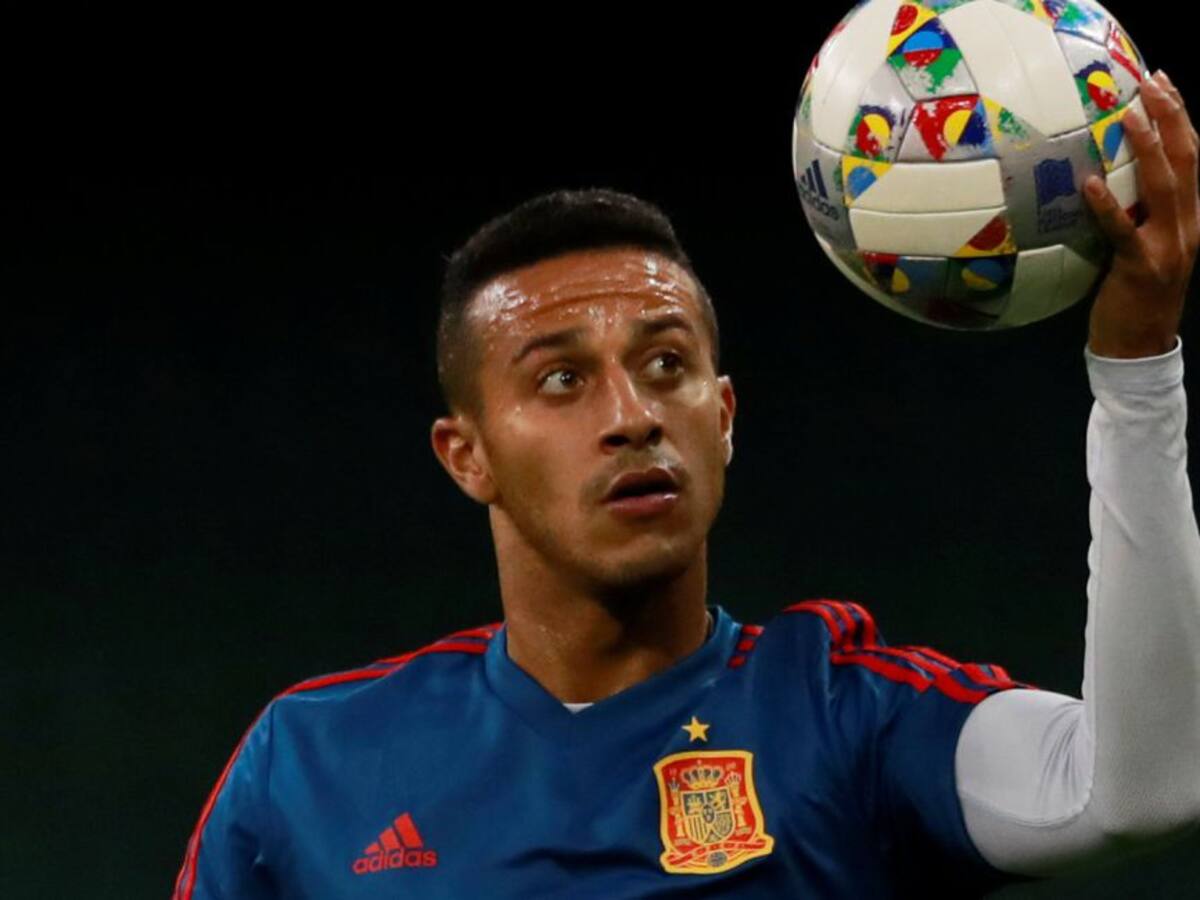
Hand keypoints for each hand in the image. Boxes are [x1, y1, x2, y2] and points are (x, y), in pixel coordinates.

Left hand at [1084, 70, 1198, 358]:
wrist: (1139, 348)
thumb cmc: (1129, 298)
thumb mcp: (1139, 248)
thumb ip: (1132, 215)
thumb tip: (1096, 177)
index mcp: (1188, 218)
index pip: (1191, 157)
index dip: (1180, 117)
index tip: (1162, 82)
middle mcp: (1186, 226)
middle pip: (1185, 160)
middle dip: (1171, 117)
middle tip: (1151, 80)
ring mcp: (1168, 247)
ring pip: (1164, 187)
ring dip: (1148, 148)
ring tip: (1129, 115)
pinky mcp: (1140, 268)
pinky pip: (1123, 231)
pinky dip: (1107, 205)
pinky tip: (1089, 183)